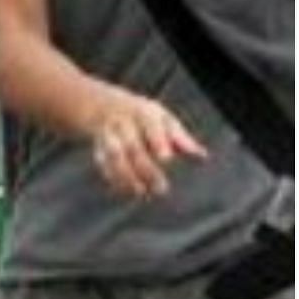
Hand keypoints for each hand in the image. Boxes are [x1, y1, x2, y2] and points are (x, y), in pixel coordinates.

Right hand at [85, 88, 208, 199]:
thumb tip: (201, 156)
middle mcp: (122, 124)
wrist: (102, 106)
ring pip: (114, 156)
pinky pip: (103, 165)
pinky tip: (126, 191)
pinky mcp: (98, 148)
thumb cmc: (143, 116)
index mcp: (142, 114)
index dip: (157, 142)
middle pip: (131, 146)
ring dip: (126, 176)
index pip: (150, 126)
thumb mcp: (163, 118)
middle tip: (161, 189)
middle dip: (145, 168)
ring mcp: (107, 135)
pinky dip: (114, 179)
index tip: (167, 159)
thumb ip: (180, 137)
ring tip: (140, 192)